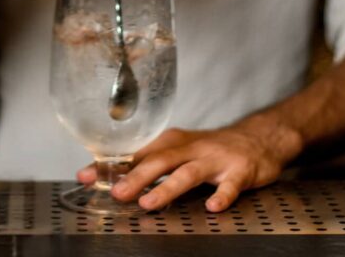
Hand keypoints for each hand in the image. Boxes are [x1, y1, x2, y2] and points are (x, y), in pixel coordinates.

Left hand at [76, 123, 301, 211]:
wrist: (259, 138)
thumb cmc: (211, 148)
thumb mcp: (179, 150)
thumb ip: (149, 163)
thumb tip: (111, 178)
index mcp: (171, 143)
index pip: (136, 154)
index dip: (110, 166)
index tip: (85, 175)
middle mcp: (190, 148)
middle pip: (159, 161)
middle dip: (135, 177)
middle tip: (116, 193)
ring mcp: (215, 159)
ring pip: (188, 173)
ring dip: (167, 188)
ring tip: (149, 202)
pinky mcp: (240, 171)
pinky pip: (230, 185)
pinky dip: (221, 195)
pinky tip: (212, 207)